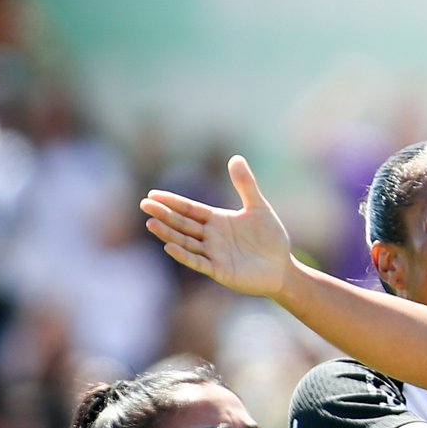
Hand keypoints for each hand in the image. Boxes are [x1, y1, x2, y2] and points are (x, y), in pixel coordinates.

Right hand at [139, 155, 292, 297]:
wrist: (282, 267)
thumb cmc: (270, 238)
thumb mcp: (258, 207)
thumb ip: (246, 184)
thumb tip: (236, 157)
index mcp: (217, 220)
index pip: (190, 209)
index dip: (172, 202)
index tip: (152, 194)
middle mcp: (210, 237)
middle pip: (183, 224)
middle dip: (164, 214)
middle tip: (144, 205)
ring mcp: (213, 254)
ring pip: (186, 242)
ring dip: (169, 233)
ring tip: (152, 223)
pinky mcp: (220, 270)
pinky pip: (199, 262)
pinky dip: (184, 255)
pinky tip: (170, 246)